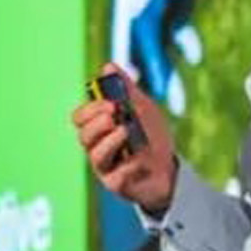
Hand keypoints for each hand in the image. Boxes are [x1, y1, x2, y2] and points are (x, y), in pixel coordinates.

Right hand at [71, 62, 176, 211]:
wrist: (171, 167)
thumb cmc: (152, 136)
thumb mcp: (143, 108)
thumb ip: (126, 88)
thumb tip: (108, 66)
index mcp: (100, 128)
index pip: (80, 117)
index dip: (91, 109)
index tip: (110, 103)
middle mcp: (97, 147)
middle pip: (83, 135)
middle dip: (97, 122)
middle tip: (115, 114)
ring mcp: (105, 167)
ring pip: (95, 154)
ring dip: (111, 140)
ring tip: (127, 131)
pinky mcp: (116, 185)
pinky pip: (115, 176)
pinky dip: (129, 166)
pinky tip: (141, 160)